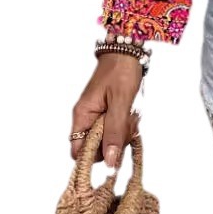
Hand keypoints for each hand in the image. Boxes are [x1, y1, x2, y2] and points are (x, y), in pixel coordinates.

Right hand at [70, 54, 142, 168]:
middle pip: (99, 147)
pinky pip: (118, 127)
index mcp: (83, 116)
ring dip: (125, 130)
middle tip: (128, 121)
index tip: (113, 150)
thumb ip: (114, 131)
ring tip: (132, 112)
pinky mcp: (110, 112)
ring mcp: (99, 115)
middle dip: (116, 140)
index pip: (79, 152)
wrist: (129, 50)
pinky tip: (133, 112)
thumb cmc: (121, 71)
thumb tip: (109, 163)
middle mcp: (88, 119)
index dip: (94, 156)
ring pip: (111, 138)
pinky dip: (128, 123)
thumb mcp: (120, 102)